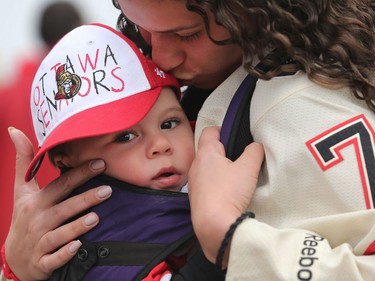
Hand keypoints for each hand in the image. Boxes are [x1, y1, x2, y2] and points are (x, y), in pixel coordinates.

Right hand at [4, 128, 111, 280]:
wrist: (15, 256)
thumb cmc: (23, 216)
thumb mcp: (21, 189)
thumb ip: (24, 161)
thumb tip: (15, 131)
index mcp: (37, 201)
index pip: (61, 185)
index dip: (80, 173)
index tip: (100, 163)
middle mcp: (38, 220)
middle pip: (64, 207)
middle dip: (85, 198)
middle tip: (108, 189)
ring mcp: (40, 241)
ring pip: (60, 233)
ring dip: (77, 226)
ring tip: (96, 218)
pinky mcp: (43, 261)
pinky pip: (54, 258)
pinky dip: (64, 253)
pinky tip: (77, 247)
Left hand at [188, 126, 263, 263]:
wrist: (213, 226)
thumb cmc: (228, 192)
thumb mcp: (248, 168)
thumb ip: (254, 152)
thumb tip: (256, 146)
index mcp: (205, 153)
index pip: (210, 131)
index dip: (223, 130)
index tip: (235, 137)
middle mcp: (195, 165)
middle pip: (209, 150)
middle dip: (225, 151)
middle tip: (241, 158)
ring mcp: (194, 183)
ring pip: (208, 168)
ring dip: (221, 169)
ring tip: (237, 177)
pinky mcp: (196, 198)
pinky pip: (207, 183)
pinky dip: (217, 183)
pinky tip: (229, 192)